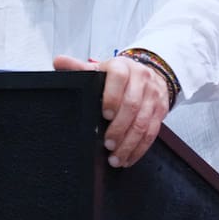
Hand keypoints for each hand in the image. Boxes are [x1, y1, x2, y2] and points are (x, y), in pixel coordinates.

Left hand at [53, 53, 169, 167]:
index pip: (119, 78)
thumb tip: (58, 61)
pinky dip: (140, 148)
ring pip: (143, 122)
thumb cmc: (120, 75)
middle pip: (132, 105)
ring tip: (116, 157)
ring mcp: (152, 95)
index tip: (104, 114)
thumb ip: (80, 68)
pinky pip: (152, 132)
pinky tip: (128, 157)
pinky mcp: (160, 110)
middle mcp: (141, 79)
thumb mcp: (101, 69)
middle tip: (107, 143)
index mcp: (123, 67)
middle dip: (119, 128)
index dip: (112, 97)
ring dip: (129, 143)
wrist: (149, 74)